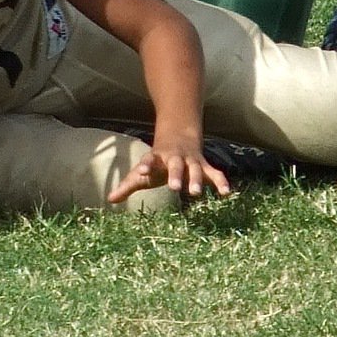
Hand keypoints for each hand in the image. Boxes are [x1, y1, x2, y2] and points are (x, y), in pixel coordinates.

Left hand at [107, 137, 231, 204]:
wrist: (178, 136)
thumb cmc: (157, 161)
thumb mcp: (142, 171)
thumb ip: (128, 185)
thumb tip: (110, 200)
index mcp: (157, 157)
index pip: (150, 160)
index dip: (145, 165)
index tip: (141, 171)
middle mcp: (175, 157)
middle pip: (175, 164)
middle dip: (175, 175)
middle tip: (174, 188)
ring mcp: (190, 160)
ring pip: (195, 168)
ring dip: (195, 180)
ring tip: (195, 194)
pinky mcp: (204, 166)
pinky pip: (214, 173)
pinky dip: (220, 181)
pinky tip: (227, 193)